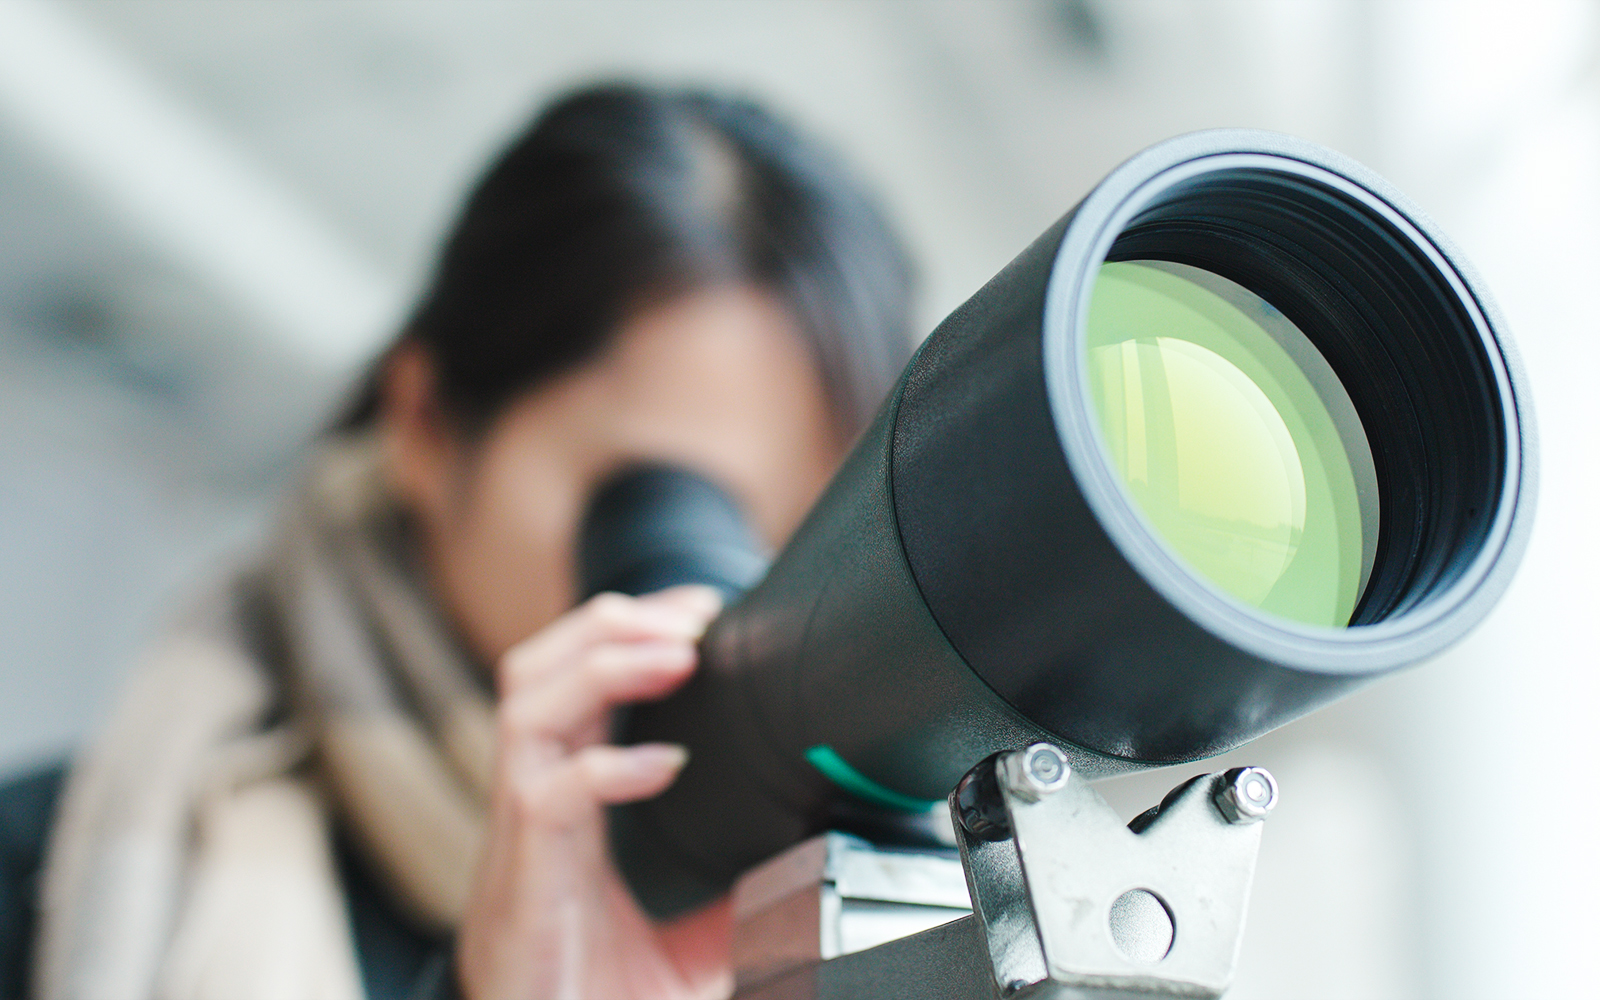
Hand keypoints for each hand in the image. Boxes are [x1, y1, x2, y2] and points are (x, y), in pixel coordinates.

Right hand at [457, 586, 731, 999]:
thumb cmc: (591, 995)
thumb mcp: (686, 942)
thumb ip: (733, 899)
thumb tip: (811, 868)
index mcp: (563, 801)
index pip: (576, 682)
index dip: (629, 631)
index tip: (700, 610)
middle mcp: (533, 799)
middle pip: (537, 667)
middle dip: (612, 623)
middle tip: (692, 617)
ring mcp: (522, 833)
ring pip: (527, 706)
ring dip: (603, 663)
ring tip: (675, 655)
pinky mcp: (526, 875)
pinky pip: (549, 793)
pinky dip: (607, 764)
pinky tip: (665, 764)